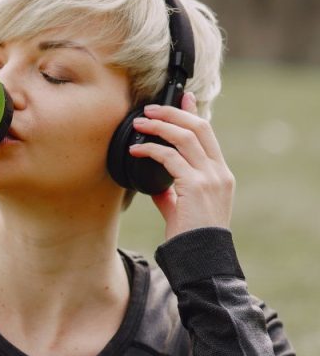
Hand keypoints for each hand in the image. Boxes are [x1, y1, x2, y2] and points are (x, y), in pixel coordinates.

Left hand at [129, 92, 235, 240]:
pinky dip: (151, 150)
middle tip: (149, 109)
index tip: (182, 96)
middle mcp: (219, 172)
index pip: (208, 134)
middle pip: (199, 128)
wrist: (201, 258)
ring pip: (185, 137)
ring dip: (159, 126)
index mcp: (220, 174)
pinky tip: (135, 151)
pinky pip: (170, 158)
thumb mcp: (183, 210)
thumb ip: (173, 193)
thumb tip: (156, 184)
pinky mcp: (195, 186)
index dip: (194, 112)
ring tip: (139, 123)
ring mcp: (210, 177)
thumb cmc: (191, 238)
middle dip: (173, 113)